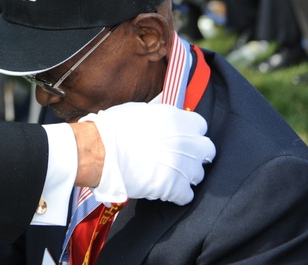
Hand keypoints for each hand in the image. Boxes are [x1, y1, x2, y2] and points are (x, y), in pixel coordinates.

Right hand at [78, 103, 213, 205]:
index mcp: (177, 119)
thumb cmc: (113, 129)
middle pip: (207, 150)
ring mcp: (183, 166)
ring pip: (198, 174)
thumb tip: (166, 124)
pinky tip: (163, 190)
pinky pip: (187, 195)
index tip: (182, 138)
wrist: (100, 151)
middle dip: (196, 154)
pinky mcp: (176, 187)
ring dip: (185, 175)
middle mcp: (186, 141)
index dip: (191, 133)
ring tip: (166, 175)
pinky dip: (176, 195)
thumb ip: (161, 118)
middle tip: (179, 158)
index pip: (201, 125)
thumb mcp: (140, 111)